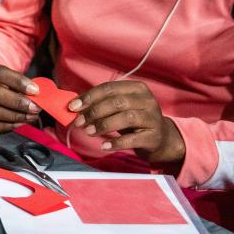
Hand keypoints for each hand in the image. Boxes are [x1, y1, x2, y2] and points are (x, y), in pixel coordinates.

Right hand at [0, 61, 39, 131]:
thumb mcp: (2, 74)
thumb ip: (17, 82)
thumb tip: (35, 95)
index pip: (0, 73)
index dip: (19, 82)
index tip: (35, 90)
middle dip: (18, 102)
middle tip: (35, 107)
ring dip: (15, 116)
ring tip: (30, 116)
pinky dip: (7, 125)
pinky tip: (20, 122)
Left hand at [70, 81, 184, 163]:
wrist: (161, 139)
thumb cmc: (134, 120)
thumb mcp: (120, 108)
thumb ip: (101, 104)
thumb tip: (75, 107)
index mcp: (137, 88)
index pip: (109, 88)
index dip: (89, 97)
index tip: (72, 107)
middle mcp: (147, 100)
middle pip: (117, 102)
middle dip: (94, 112)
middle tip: (79, 122)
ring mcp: (152, 118)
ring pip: (126, 117)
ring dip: (103, 125)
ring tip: (88, 132)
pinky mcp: (154, 137)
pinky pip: (133, 139)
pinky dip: (116, 142)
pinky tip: (104, 145)